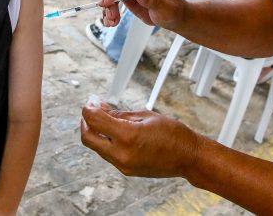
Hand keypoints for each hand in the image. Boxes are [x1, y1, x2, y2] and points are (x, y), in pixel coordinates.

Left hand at [81, 104, 198, 177]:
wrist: (187, 157)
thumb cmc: (171, 133)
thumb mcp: (144, 115)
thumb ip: (118, 113)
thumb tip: (99, 108)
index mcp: (127, 136)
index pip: (95, 121)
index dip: (88, 108)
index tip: (89, 101)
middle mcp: (122, 154)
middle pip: (88, 138)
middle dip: (85, 121)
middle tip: (90, 109)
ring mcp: (123, 165)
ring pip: (97, 147)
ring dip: (95, 131)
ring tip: (103, 116)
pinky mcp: (126, 170)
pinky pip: (107, 154)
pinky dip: (105, 140)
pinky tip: (112, 130)